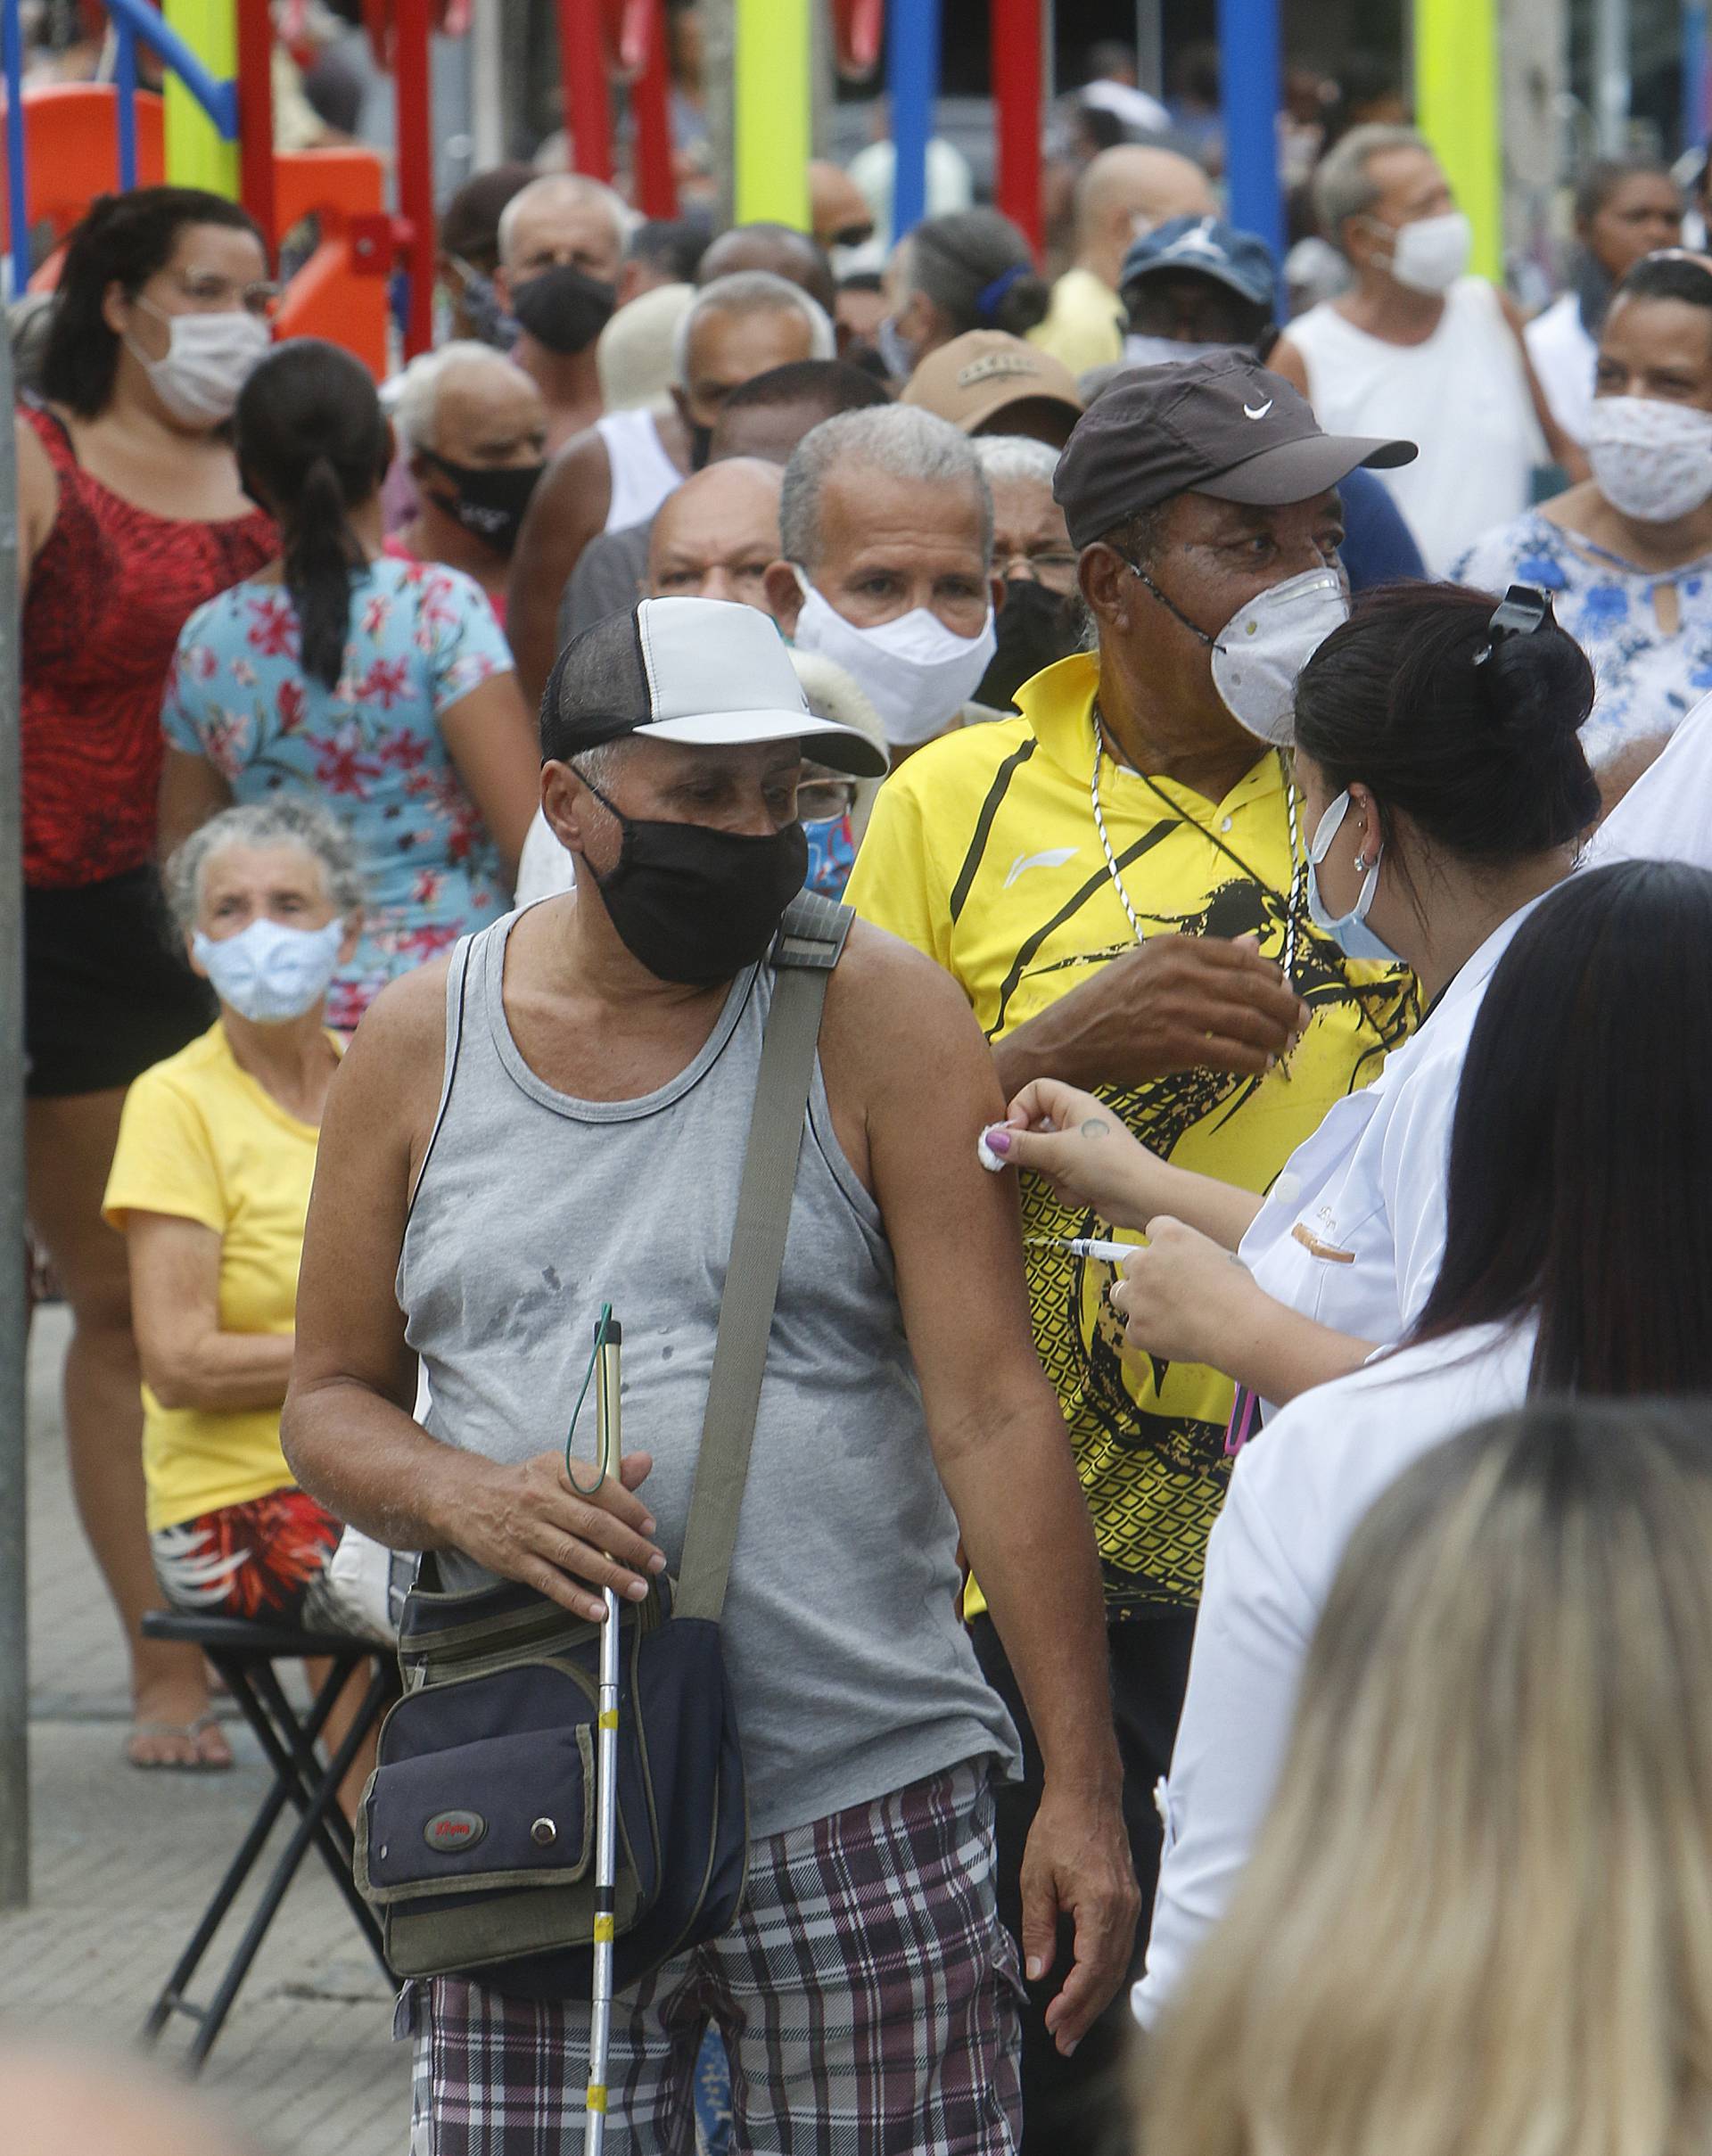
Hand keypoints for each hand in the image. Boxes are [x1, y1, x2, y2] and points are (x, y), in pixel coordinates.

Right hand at [452, 1449, 665, 1621]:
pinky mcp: (515, 1561)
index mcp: (556, 1469)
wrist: (465, 1498)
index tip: (650, 1527)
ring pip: (575, 1556)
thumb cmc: (524, 1484)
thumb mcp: (559, 1468)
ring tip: (637, 1588)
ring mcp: (526, 1531)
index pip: (600, 1487)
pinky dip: (577, 1599)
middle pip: (593, 1524)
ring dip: (611, 1575)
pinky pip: (551, 1582)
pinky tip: (600, 1609)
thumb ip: (605, 1472)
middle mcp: (540, 1498)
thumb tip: (644, 1462)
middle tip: (656, 1561)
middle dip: (630, 1546)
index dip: (630, 1508)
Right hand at [983, 1078, 1160, 1225]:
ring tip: (1072, 1178)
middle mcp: (1076, 1122)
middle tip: (1039, 1162)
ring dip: (1052, 1175)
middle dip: (1034, 1151)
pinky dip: (1066, 1189)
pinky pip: (1057, 1178)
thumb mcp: (1057, 1152)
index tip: (1012, 1133)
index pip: (1035, 1091)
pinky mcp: (1082, 1173)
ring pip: (1042, 1158)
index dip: (1019, 1109)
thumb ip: (1021, 1146)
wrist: (1143, 1199)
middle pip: (1034, 1127)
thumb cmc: (1110, 1165)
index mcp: (1074, 1104)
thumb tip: (991, 1139)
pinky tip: (1084, 1192)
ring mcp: (1079, 1149)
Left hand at [1018, 1781, 1140, 2053]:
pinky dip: (1105, 1975)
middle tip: (1062, 2042)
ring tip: (1073, 2027)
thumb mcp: (1036, 1878)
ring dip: (1096, 1999)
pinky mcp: (1131, 1902)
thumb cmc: (1058, 1828)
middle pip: (1109, 1976)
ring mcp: (1132, 1907)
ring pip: (1118, 1966)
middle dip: (1085, 2012)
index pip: (1091, 1968)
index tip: (1051, 2024)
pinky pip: (1122, 1949)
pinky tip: (1089, 1989)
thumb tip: (1038, 1973)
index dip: (1073, 2001)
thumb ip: (1038, 1928)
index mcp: (1102, 1904)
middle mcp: (1125, 1911)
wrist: (1088, 1793)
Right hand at [1036, 934, 1309, 1088]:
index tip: (1286, 991)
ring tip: (1284, 1045)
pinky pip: (1232, 1052)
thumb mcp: (1151, 964)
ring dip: (1275, 1036)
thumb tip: (1253, 945)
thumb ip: (1204, 956)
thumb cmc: (1109, 1001)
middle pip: (1255, 989)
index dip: (1274, 978)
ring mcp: (1180, 1009)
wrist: (1071, 1038)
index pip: (1243, 959)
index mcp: (1176, 948)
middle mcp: (1181, 973)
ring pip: (1249, 1021)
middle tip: (1301, 1022)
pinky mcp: (1177, 1045)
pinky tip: (1261, 1066)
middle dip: (1286, 1007)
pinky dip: (1253, 1060)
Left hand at [1111, 1217, 1255, 1365]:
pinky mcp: (1136, 1327)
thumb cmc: (1237, 1293)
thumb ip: (1192, 1254)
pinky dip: (1148, 1333)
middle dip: (1145, 1274)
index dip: (1162, 1246)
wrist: (1236, 1327)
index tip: (1168, 1257)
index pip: (1154, 1230)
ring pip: (1120, 1294)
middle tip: (1166, 1289)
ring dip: (1135, 1301)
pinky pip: (1134, 1328)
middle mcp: (1146, 1261)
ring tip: (1162, 1312)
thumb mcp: (1219, 1255)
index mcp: (1170, 1237)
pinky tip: (1172, 1335)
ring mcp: (1137, 1295)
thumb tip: (1185, 1264)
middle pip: (1131, 1262)